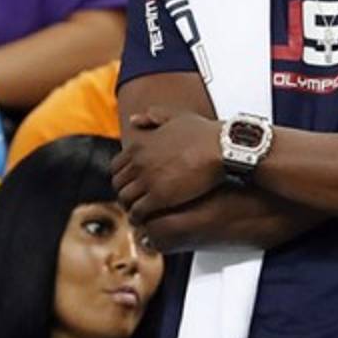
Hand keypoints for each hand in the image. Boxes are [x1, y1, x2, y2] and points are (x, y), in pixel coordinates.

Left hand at [111, 106, 223, 223]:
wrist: (221, 148)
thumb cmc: (204, 134)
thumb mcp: (176, 117)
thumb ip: (154, 117)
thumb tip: (135, 119)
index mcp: (140, 145)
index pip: (116, 166)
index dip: (122, 176)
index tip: (131, 183)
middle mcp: (138, 162)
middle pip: (118, 184)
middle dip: (125, 192)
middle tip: (134, 200)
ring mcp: (147, 180)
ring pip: (125, 199)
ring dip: (130, 207)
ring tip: (138, 212)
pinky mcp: (159, 196)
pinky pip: (139, 211)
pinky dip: (139, 217)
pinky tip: (146, 219)